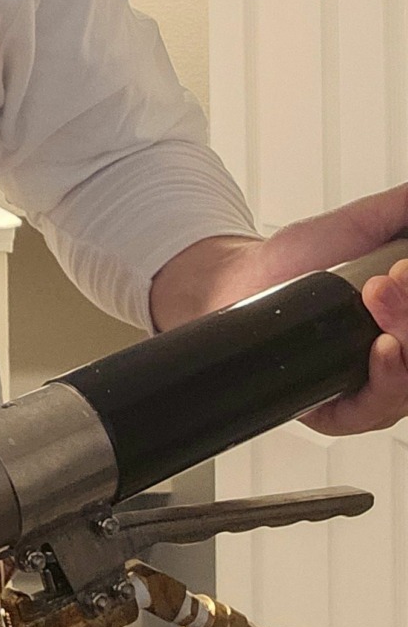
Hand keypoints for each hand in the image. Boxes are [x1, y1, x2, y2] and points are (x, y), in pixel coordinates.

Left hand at [149, 181, 407, 435]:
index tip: (402, 269)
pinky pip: (373, 410)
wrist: (236, 283)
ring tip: (378, 299)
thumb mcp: (355, 227)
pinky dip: (385, 380)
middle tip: (385, 281)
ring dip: (405, 345)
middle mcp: (399, 356)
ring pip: (406, 384)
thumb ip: (395, 215)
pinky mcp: (340, 411)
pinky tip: (382, 351)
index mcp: (404, 320)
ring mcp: (375, 387)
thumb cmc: (297, 262)